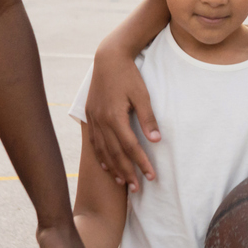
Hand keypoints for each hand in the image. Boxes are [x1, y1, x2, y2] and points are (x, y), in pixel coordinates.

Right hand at [86, 45, 160, 191]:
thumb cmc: (129, 75)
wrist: (108, 58)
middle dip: (127, 172)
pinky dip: (101, 156)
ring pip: (103, 151)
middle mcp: (101, 121)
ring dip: (114, 168)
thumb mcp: (142, 95)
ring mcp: (93, 119)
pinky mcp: (90, 115)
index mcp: (115, 117)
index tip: (151, 177)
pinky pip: (94, 142)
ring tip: (123, 182)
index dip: (141, 163)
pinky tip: (107, 166)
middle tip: (137, 188)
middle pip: (115, 154)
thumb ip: (148, 118)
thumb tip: (156, 140)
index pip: (130, 147)